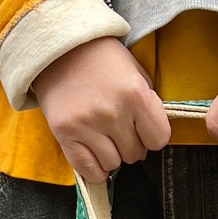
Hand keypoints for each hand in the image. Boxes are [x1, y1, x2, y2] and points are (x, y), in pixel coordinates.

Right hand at [32, 36, 170, 184]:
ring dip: (112, 154)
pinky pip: (89, 171)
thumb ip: (148, 104)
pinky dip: (95, 169)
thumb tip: (151, 137)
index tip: (143, 129)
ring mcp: (86, 125)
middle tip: (119, 128)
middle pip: (135, 154)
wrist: (58, 47)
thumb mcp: (135, 72)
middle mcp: (112, 113)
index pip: (159, 139)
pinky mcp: (64, 134)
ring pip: (113, 164)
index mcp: (135, 94)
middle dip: (131, 144)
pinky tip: (94, 154)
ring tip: (103, 136)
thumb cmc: (102, 59)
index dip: (153, 136)